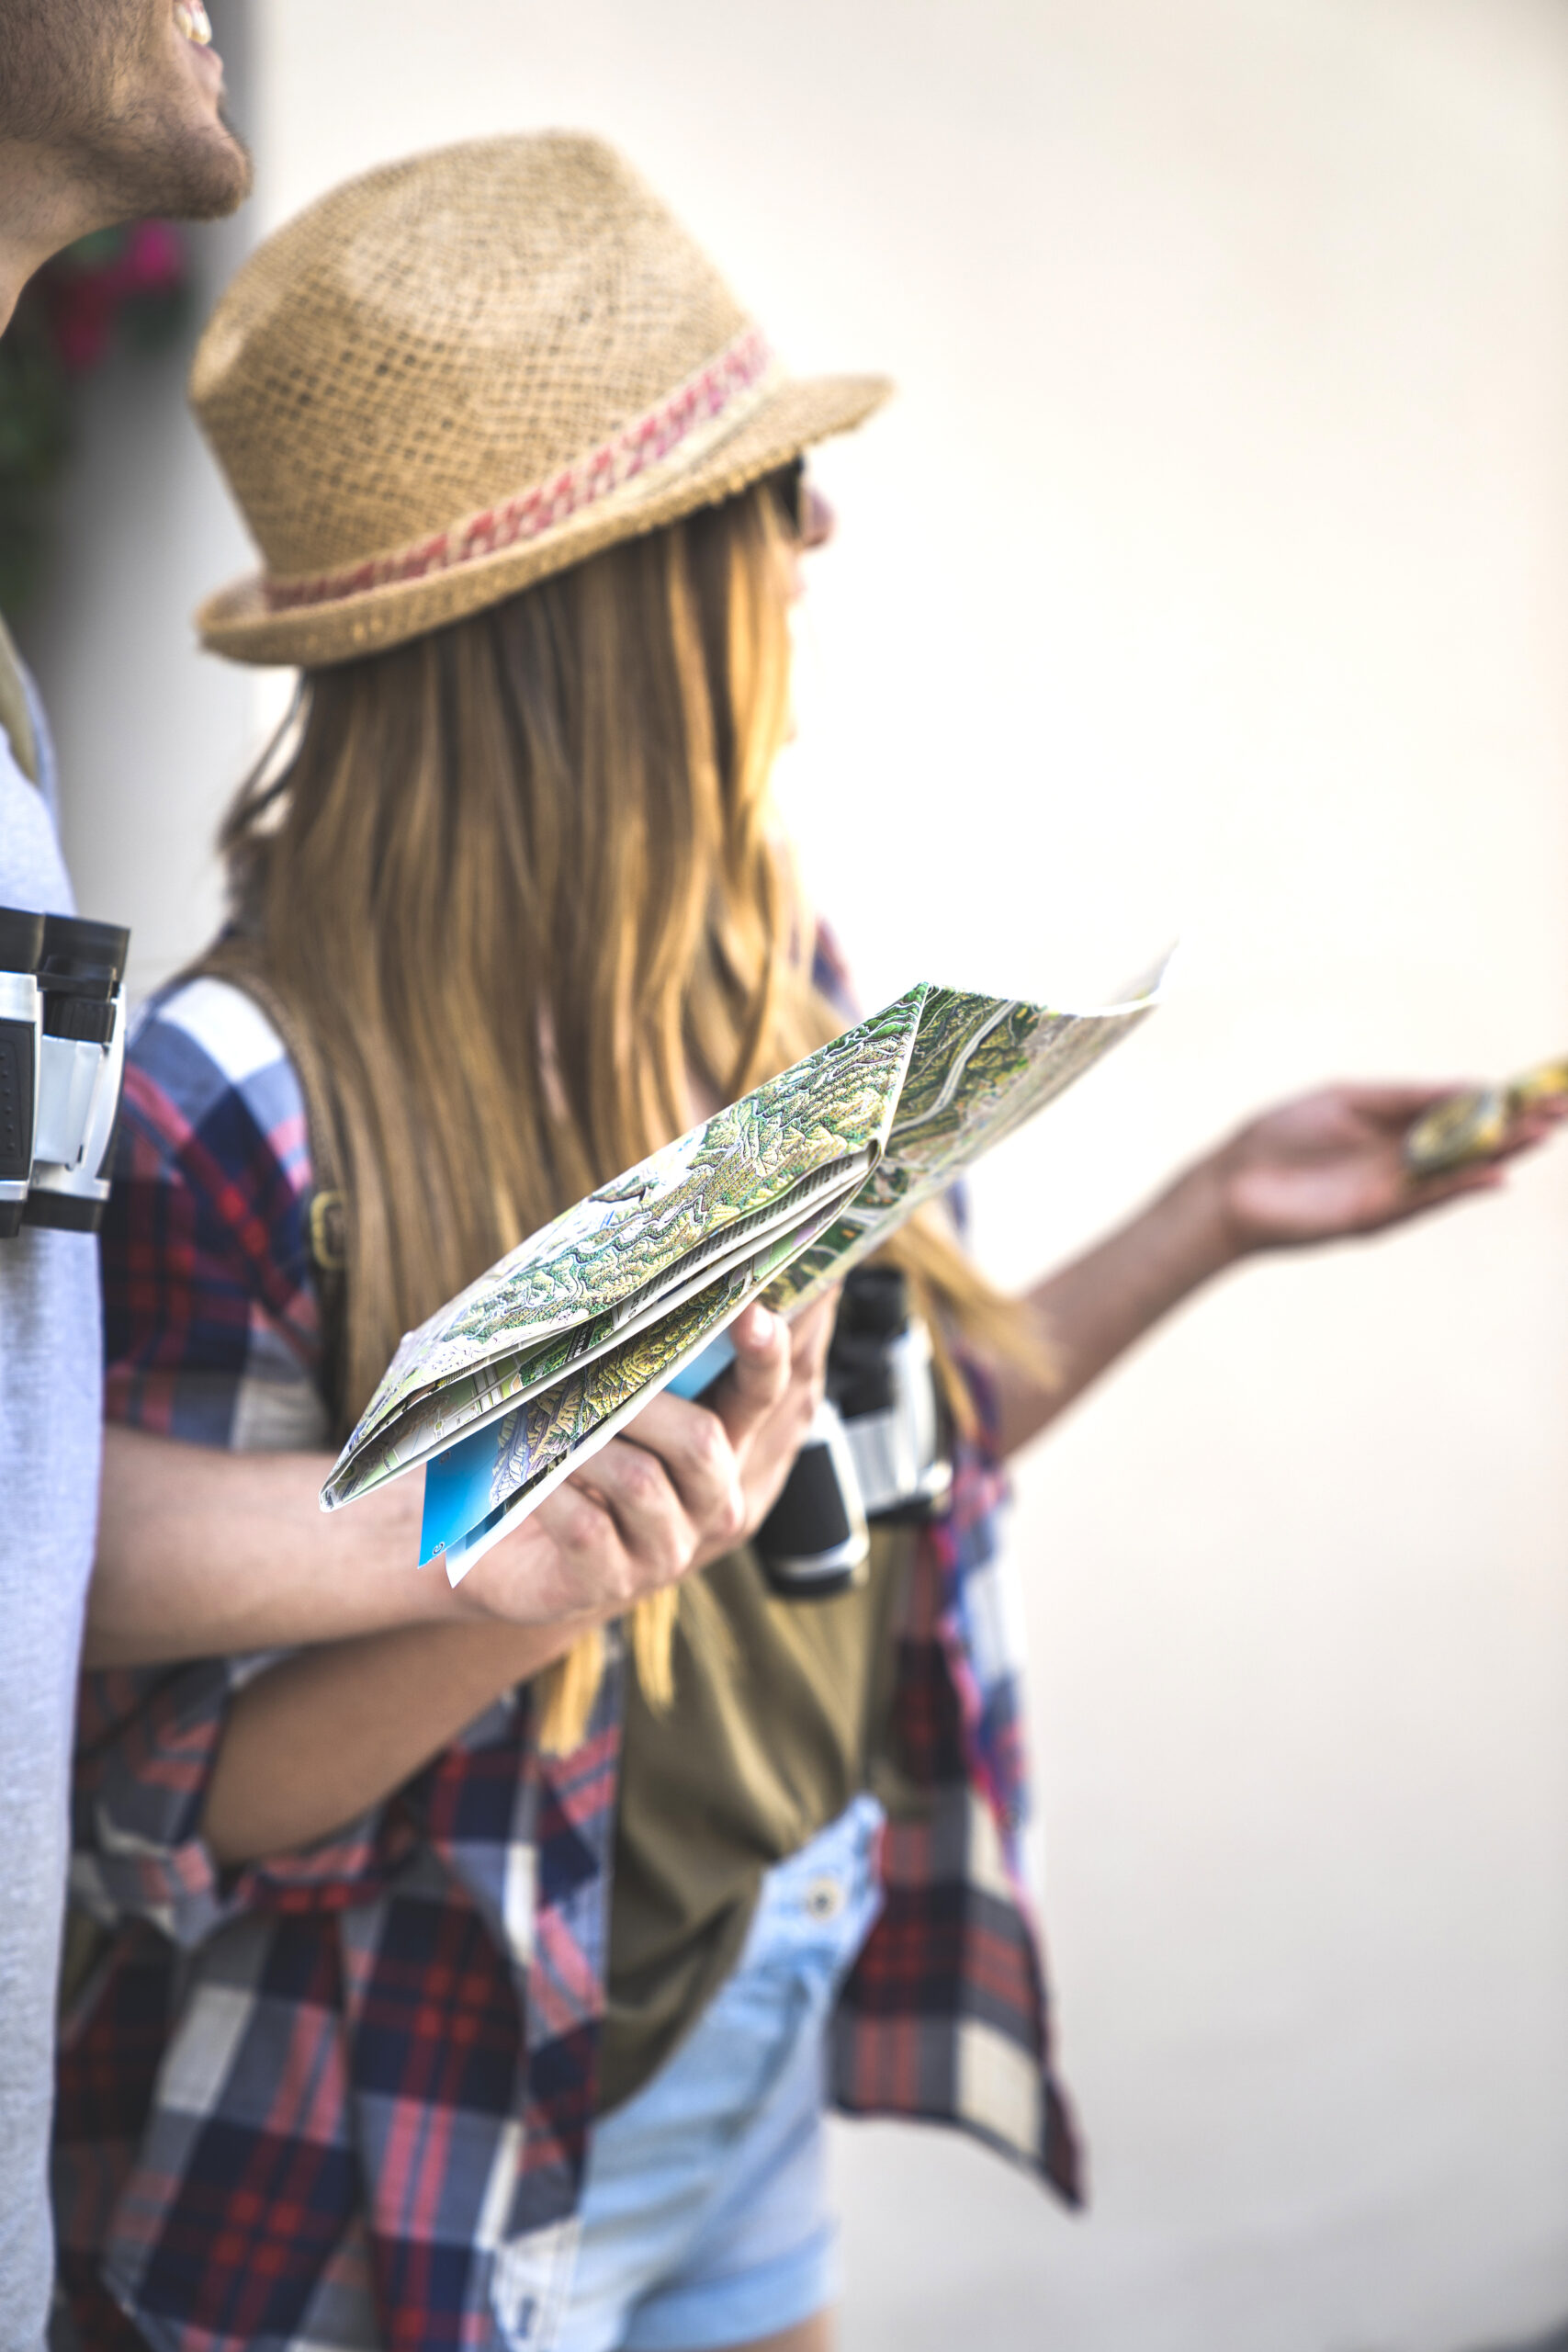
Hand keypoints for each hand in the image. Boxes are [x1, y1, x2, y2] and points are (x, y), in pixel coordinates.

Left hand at [454, 1295, 832, 1622]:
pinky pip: (588, 1526)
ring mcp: (664, 1549)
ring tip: (539, 1421)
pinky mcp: (610, 1584)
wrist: (497, 1545)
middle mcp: (709, 1502)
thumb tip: (624, 1268)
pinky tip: (524, 1478)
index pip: (760, 1396)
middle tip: (586, 1367)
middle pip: (704, 1441)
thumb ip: (630, 1353)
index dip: (764, 1356)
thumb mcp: (601, 1400)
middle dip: (642, 1400)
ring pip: (640, 1481)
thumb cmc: (555, 1451)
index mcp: (720, 1446)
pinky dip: (551, 1493)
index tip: (752, 1312)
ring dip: (583, 1443)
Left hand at [1199, 1082, 1566, 1256]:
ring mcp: (1391, 1187)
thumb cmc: (1281, 1135)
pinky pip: (1427, 1198)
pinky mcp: (1377, 1215)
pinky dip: (1460, 1185)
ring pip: (1456, 1169)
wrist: (1232, 1184)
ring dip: (1500, 1152)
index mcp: (1393, 1122)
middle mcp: (1399, 1156)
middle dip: (1515, 1125)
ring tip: (1542, 1134)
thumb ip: (1408, 1097)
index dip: (1500, 1100)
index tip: (1542, 1088)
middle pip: (1469, 1139)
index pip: (1459, 1108)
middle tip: (1562, 1112)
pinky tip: (1495, 1173)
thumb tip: (1469, 1088)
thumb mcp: (1349, 1100)